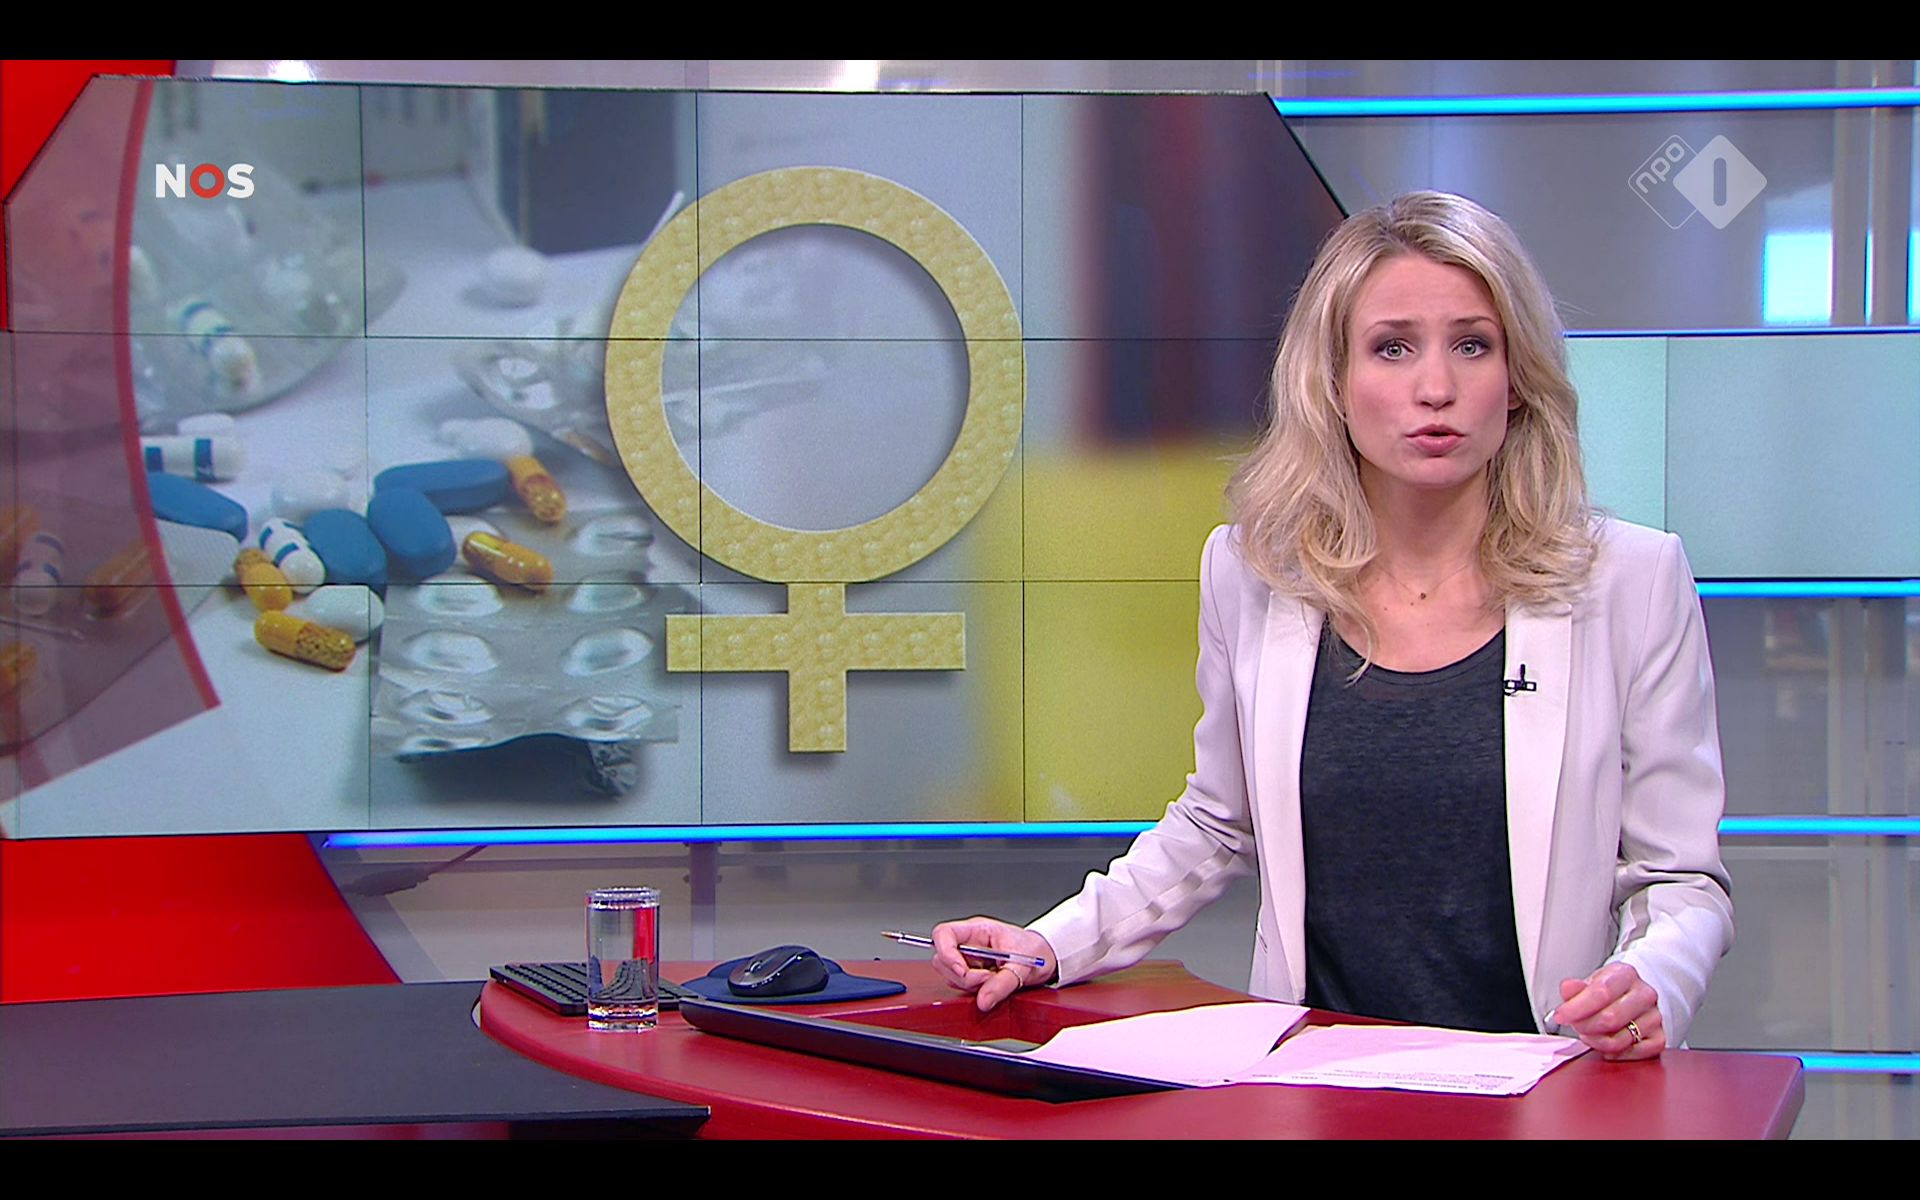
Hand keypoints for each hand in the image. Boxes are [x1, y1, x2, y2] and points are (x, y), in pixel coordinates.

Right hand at [929, 917, 1057, 1012]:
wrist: (1046, 957)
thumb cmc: (1035, 950)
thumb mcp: (1022, 966)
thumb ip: (1001, 984)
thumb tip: (983, 1000)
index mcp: (977, 930)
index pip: (943, 934)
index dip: (946, 953)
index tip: (962, 970)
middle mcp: (968, 943)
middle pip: (943, 959)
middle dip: (963, 975)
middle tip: (988, 979)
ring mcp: (968, 958)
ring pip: (951, 975)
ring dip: (970, 984)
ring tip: (994, 980)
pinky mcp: (972, 973)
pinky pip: (962, 985)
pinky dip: (975, 990)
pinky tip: (992, 984)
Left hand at [1551, 962, 1664, 1060]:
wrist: (1635, 996)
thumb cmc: (1610, 990)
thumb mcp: (1590, 982)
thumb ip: (1576, 988)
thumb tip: (1567, 988)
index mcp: (1626, 974)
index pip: (1600, 993)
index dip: (1576, 1008)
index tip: (1561, 1015)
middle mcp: (1645, 995)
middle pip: (1609, 1019)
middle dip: (1585, 1026)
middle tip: (1576, 1025)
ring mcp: (1654, 1017)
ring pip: (1619, 1040)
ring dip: (1596, 1041)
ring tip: (1590, 1033)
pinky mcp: (1659, 1038)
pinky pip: (1633, 1053)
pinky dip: (1614, 1053)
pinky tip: (1606, 1043)